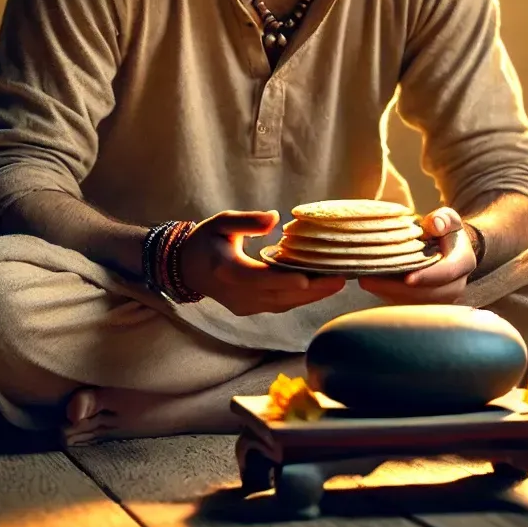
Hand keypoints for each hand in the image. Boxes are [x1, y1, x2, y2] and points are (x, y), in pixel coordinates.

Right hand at [178, 210, 344, 315]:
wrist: (187, 268)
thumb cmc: (206, 240)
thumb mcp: (221, 222)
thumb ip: (247, 221)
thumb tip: (274, 218)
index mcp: (226, 270)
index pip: (258, 278)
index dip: (282, 280)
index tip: (306, 279)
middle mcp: (237, 293)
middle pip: (278, 296)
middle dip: (311, 290)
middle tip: (340, 279)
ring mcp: (244, 305)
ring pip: (282, 304)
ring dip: (311, 296)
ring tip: (338, 282)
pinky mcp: (251, 308)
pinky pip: (280, 305)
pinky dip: (300, 298)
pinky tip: (321, 287)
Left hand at [358, 207, 475, 303]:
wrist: (452, 250)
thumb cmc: (446, 232)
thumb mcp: (448, 219)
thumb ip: (444, 218)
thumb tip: (434, 224)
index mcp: (463, 263)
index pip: (447, 272)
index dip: (427, 276)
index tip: (407, 278)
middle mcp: (456, 286)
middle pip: (429, 295)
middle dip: (398, 290)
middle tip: (369, 281)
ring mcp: (442, 298)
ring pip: (416, 304)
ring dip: (390, 295)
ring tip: (365, 282)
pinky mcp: (428, 304)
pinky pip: (409, 306)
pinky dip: (389, 297)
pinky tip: (371, 285)